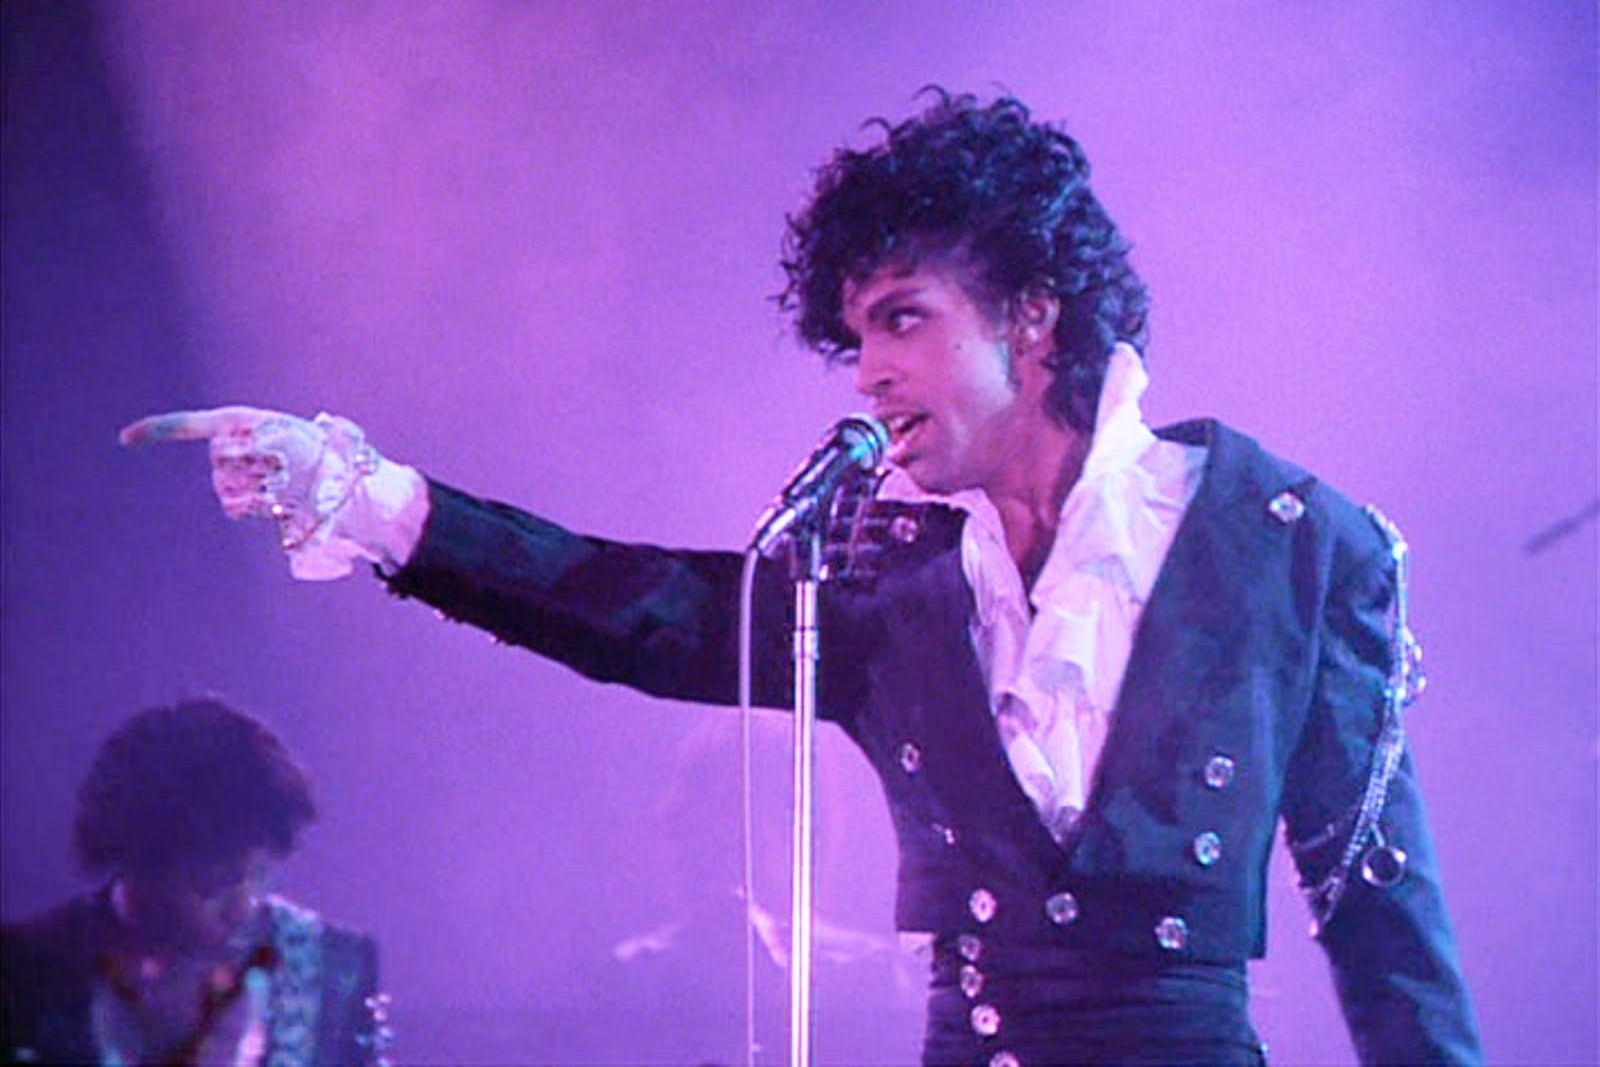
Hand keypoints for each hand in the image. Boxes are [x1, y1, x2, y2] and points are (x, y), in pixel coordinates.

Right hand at [120, 406, 330, 528]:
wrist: (337, 479)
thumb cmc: (317, 448)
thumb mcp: (289, 435)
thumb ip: (252, 438)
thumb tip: (224, 453)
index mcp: (238, 423)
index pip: (188, 425)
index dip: (156, 430)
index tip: (125, 439)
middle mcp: (231, 449)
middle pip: (218, 460)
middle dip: (248, 462)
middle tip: (280, 464)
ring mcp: (235, 477)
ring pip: (223, 486)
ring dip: (252, 485)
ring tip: (282, 482)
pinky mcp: (245, 502)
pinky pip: (233, 506)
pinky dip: (251, 505)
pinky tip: (273, 503)